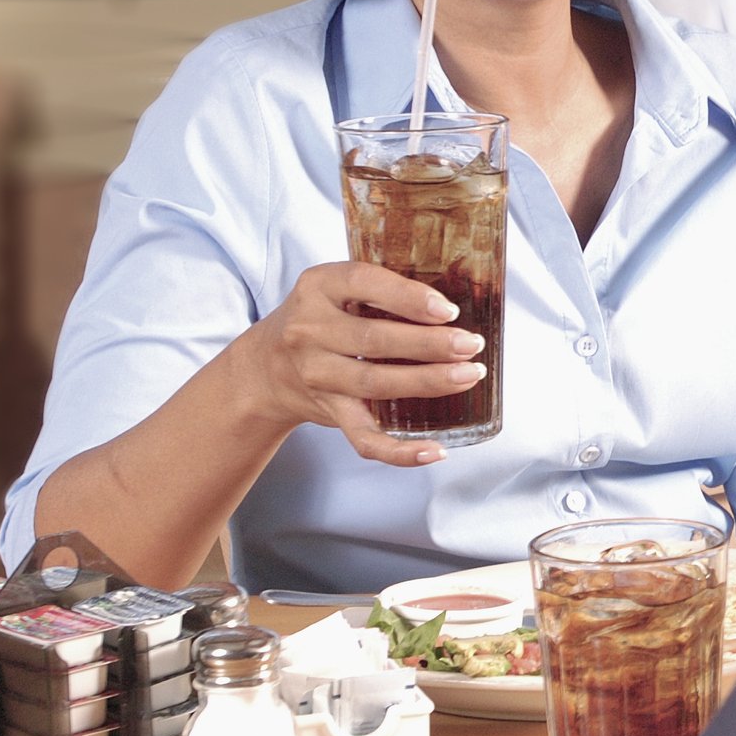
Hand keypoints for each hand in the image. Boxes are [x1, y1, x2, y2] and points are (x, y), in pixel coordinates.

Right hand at [233, 261, 485, 467]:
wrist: (264, 367)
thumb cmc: (320, 319)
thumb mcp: (336, 289)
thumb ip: (382, 289)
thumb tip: (456, 299)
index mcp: (318, 287)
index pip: (363, 283)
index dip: (408, 297)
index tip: (448, 309)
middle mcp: (309, 330)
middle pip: (374, 338)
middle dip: (430, 344)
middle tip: (471, 345)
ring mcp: (316, 374)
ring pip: (375, 383)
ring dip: (428, 382)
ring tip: (468, 375)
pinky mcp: (328, 411)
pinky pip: (363, 437)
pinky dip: (400, 451)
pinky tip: (434, 451)